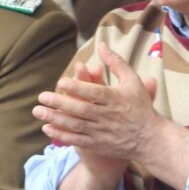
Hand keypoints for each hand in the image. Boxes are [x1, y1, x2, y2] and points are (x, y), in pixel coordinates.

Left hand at [34, 42, 188, 189]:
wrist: (150, 139)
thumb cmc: (140, 106)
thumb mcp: (132, 81)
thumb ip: (116, 62)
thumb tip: (101, 44)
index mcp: (115, 99)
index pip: (94, 92)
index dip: (78, 88)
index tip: (62, 82)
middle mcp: (107, 116)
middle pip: (81, 109)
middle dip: (59, 103)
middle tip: (41, 97)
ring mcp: (102, 131)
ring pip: (75, 125)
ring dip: (55, 119)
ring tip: (38, 112)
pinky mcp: (98, 144)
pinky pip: (77, 140)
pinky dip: (62, 135)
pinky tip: (47, 128)